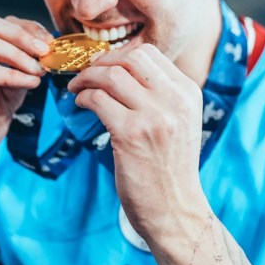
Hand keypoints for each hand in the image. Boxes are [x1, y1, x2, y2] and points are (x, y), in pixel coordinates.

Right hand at [0, 16, 51, 174]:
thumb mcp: (11, 93)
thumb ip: (23, 72)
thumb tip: (45, 55)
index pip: (3, 25)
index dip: (29, 29)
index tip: (51, 43)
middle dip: (24, 36)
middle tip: (46, 52)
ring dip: (18, 55)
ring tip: (38, 70)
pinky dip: (9, 74)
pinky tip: (28, 83)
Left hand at [67, 44, 206, 239]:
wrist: (175, 210)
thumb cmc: (170, 168)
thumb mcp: (180, 123)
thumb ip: (162, 95)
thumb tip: (123, 70)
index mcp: (188, 93)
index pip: (149, 54)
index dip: (118, 55)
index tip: (103, 66)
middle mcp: (175, 100)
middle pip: (130, 57)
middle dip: (101, 61)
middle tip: (85, 74)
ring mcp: (154, 117)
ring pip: (111, 75)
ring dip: (86, 78)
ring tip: (77, 89)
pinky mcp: (131, 134)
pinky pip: (98, 99)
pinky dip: (83, 97)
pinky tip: (80, 105)